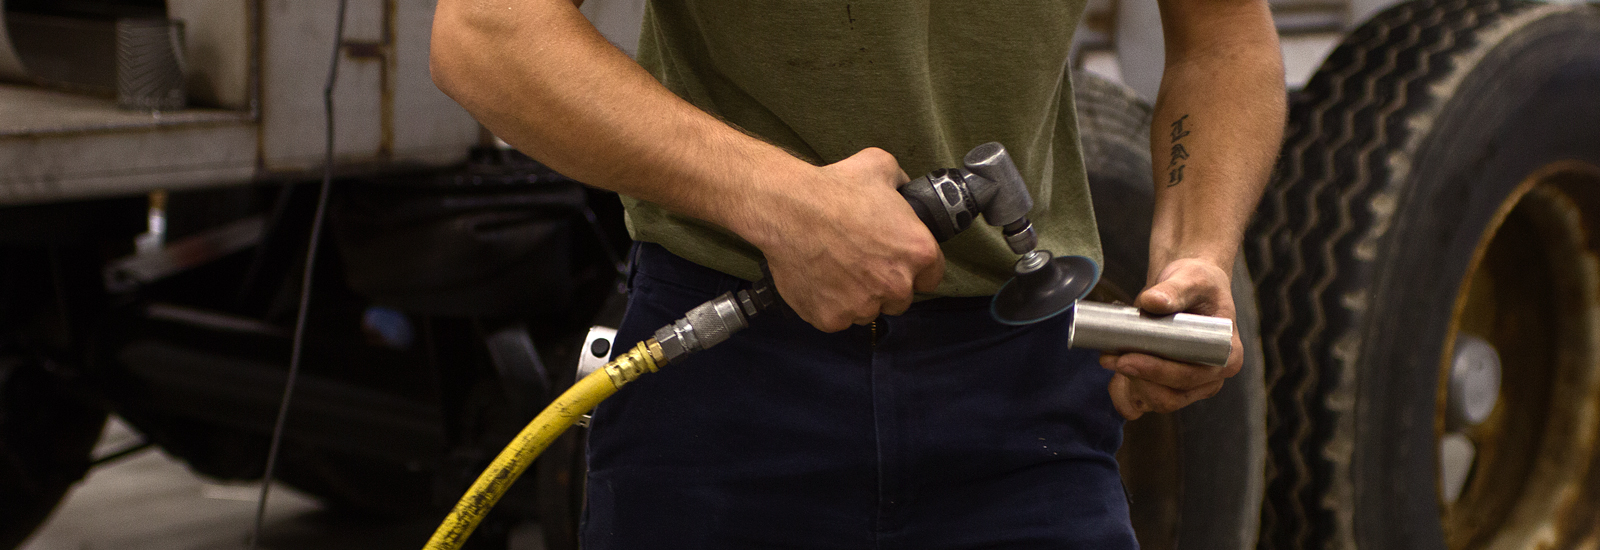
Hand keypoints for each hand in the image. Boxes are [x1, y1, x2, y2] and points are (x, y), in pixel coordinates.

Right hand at [749, 148, 943, 331]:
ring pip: (867, 311)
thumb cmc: (834, 188)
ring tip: (836, 269)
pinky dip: (828, 304)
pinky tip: (818, 279)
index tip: (898, 260)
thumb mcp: (881, 167)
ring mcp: (863, 307)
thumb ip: (902, 182)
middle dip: (885, 285)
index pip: (931, 276)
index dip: (915, 269)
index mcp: (918, 253)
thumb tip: (904, 188)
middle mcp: (896, 286)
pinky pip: (835, 318)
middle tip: (862, 262)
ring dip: (857, 297)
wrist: (787, 209)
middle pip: (900, 298)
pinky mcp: (831, 319)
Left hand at [1100, 258, 1242, 419]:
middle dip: (1137, 379)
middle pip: (1171, 395)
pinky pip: (1145, 404)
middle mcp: (1211, 378)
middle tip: (1110, 357)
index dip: (1157, 371)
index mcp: (1226, 356)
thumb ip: (1174, 290)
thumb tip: (1152, 301)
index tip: (1127, 358)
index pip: (1190, 375)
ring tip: (1109, 358)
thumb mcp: (1192, 279)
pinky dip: (1126, 396)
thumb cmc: (1197, 283)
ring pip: (1157, 401)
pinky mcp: (1170, 388)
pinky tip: (1114, 378)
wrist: (1187, 287)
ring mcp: (1191, 387)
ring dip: (1129, 385)